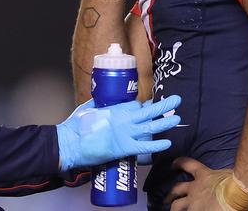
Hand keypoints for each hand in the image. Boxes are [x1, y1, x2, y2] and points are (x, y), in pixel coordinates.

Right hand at [56, 95, 180, 170]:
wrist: (70, 143)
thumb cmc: (76, 126)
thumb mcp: (88, 109)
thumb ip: (98, 105)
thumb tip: (101, 103)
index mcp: (114, 109)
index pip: (135, 105)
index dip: (142, 106)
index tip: (146, 107)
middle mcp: (123, 119)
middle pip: (148, 111)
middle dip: (163, 106)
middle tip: (176, 100)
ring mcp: (125, 133)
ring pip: (150, 127)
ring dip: (165, 122)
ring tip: (177, 117)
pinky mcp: (124, 148)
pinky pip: (144, 147)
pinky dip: (156, 145)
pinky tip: (167, 143)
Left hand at [166, 157, 230, 210]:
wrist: (236, 193)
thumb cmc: (236, 182)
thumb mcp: (226, 174)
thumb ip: (220, 178)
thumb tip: (226, 180)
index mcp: (203, 175)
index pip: (187, 164)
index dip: (179, 163)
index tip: (173, 165)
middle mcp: (194, 188)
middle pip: (177, 189)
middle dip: (170, 194)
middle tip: (165, 198)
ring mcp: (194, 202)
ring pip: (177, 206)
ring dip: (174, 209)